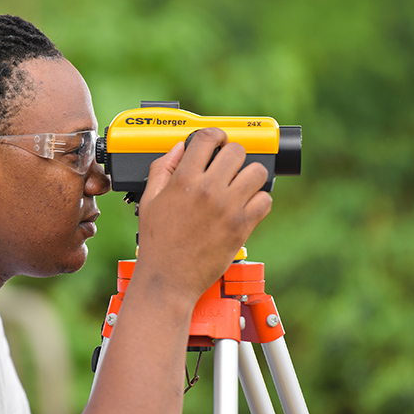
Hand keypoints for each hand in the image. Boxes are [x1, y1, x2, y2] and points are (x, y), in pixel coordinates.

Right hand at [135, 128, 271, 302]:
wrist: (168, 278)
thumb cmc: (157, 243)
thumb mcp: (149, 201)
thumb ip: (162, 169)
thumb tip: (178, 148)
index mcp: (183, 180)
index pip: (207, 138)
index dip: (214, 135)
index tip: (217, 140)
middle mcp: (208, 190)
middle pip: (236, 151)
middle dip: (232, 155)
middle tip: (227, 166)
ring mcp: (228, 208)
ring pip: (256, 172)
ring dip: (249, 175)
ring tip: (239, 184)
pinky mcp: (241, 227)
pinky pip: (265, 200)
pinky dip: (259, 200)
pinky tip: (246, 205)